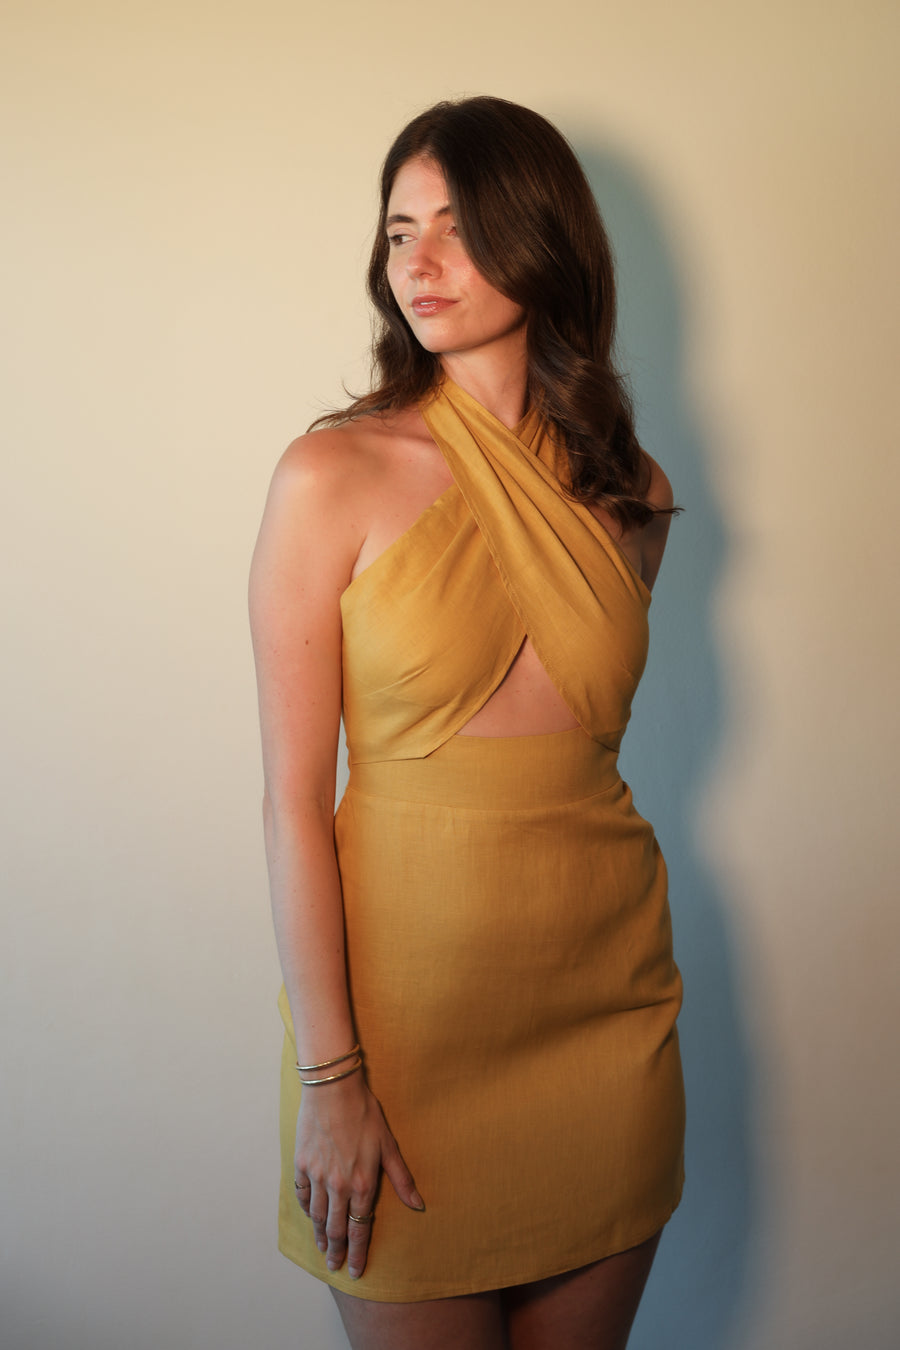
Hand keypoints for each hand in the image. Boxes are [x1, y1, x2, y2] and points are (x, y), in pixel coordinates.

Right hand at [293, 1074, 423, 1279]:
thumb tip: (418, 1205)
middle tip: (335, 1266)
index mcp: (362, 1183)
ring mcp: (317, 1176)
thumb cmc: (365, 1113)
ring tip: (322, 1248)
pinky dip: (307, 1209)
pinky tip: (311, 1216)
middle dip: (336, 1251)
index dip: (358, 1253)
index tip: (355, 1271)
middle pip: (335, 1229)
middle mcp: (338, 1185)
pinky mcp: (302, 1164)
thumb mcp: (389, 1145)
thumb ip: (401, 1179)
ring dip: (320, 1235)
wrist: (333, 1089)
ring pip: (318, 1216)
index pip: (359, 1228)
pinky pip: (303, 1195)